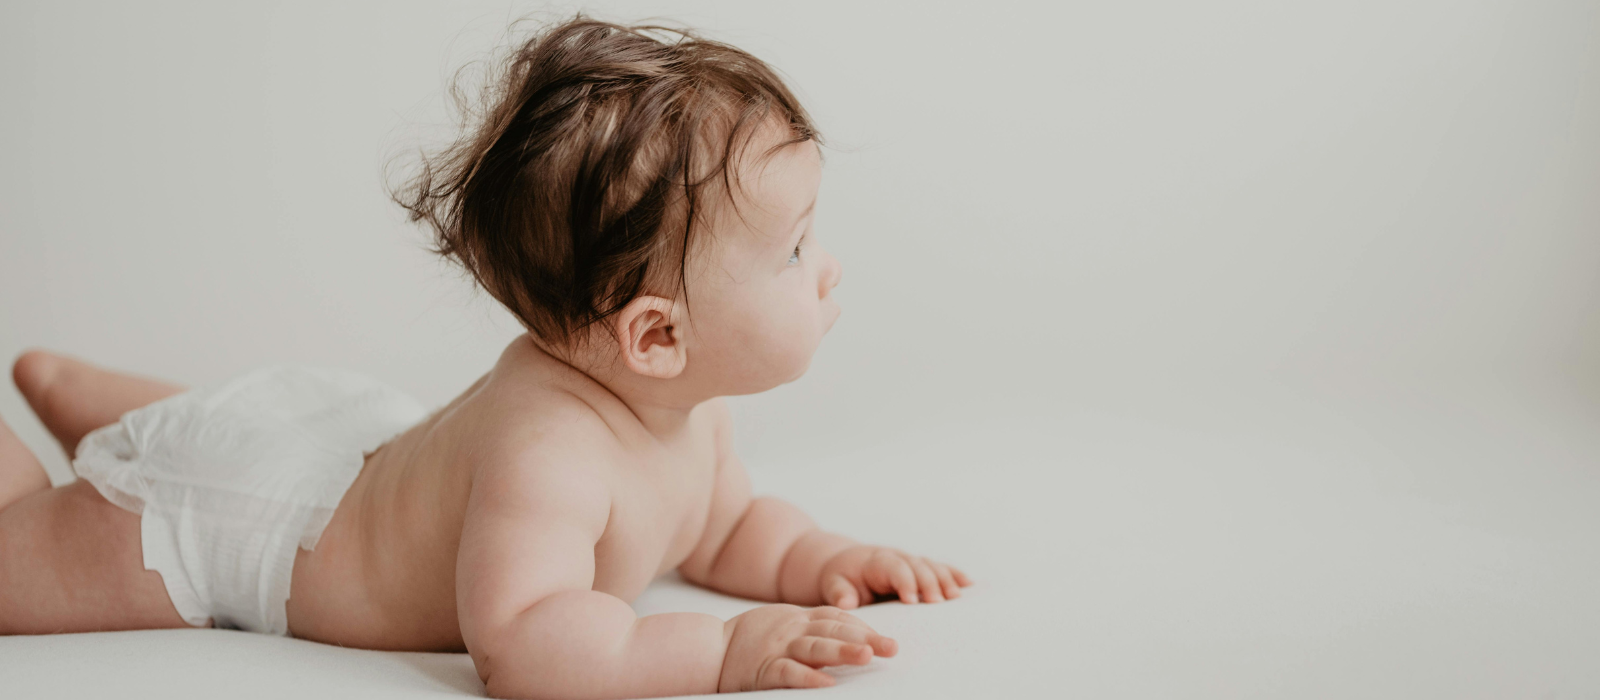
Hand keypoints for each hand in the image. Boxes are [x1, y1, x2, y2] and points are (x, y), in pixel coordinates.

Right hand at [719, 604, 896, 690]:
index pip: (837, 617)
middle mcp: (791, 630)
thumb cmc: (750, 641)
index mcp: (798, 618)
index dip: (863, 626)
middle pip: (834, 629)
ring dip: (842, 650)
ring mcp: (777, 648)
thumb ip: (812, 629)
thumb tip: (849, 640)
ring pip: (815, 647)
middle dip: (865, 638)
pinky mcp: (764, 669)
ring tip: (867, 656)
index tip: (885, 638)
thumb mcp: (783, 626)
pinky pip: (788, 673)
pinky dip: (808, 677)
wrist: (708, 649)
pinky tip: (827, 683)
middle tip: (893, 648)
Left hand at [817, 545, 971, 608]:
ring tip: (957, 597)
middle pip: (917, 566)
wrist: (845, 563)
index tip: (911, 600)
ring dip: (945, 579)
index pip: (893, 567)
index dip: (904, 581)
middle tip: (938, 602)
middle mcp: (896, 557)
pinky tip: (969, 583)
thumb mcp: (832, 584)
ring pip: (931, 566)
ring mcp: (910, 561)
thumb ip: (839, 593)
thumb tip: (848, 602)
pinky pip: (939, 568)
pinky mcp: (919, 567)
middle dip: (928, 583)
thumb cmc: (840, 577)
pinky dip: (953, 574)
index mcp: (875, 561)